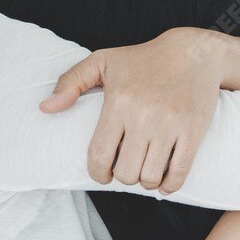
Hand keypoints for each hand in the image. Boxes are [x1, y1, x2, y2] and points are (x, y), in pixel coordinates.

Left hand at [40, 27, 230, 192]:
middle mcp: (144, 116)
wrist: (193, 53)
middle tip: (126, 167)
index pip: (100, 155)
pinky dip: (170, 186)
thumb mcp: (103, 61)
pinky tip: (164, 183)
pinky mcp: (193, 130)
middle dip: (123, 177)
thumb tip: (46, 108)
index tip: (102, 174)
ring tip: (145, 171)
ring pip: (151, 176)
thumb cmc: (143, 59)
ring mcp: (171, 125)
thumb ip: (70, 82)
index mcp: (119, 102)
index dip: (98, 173)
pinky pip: (179, 173)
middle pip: (126, 172)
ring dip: (145, 181)